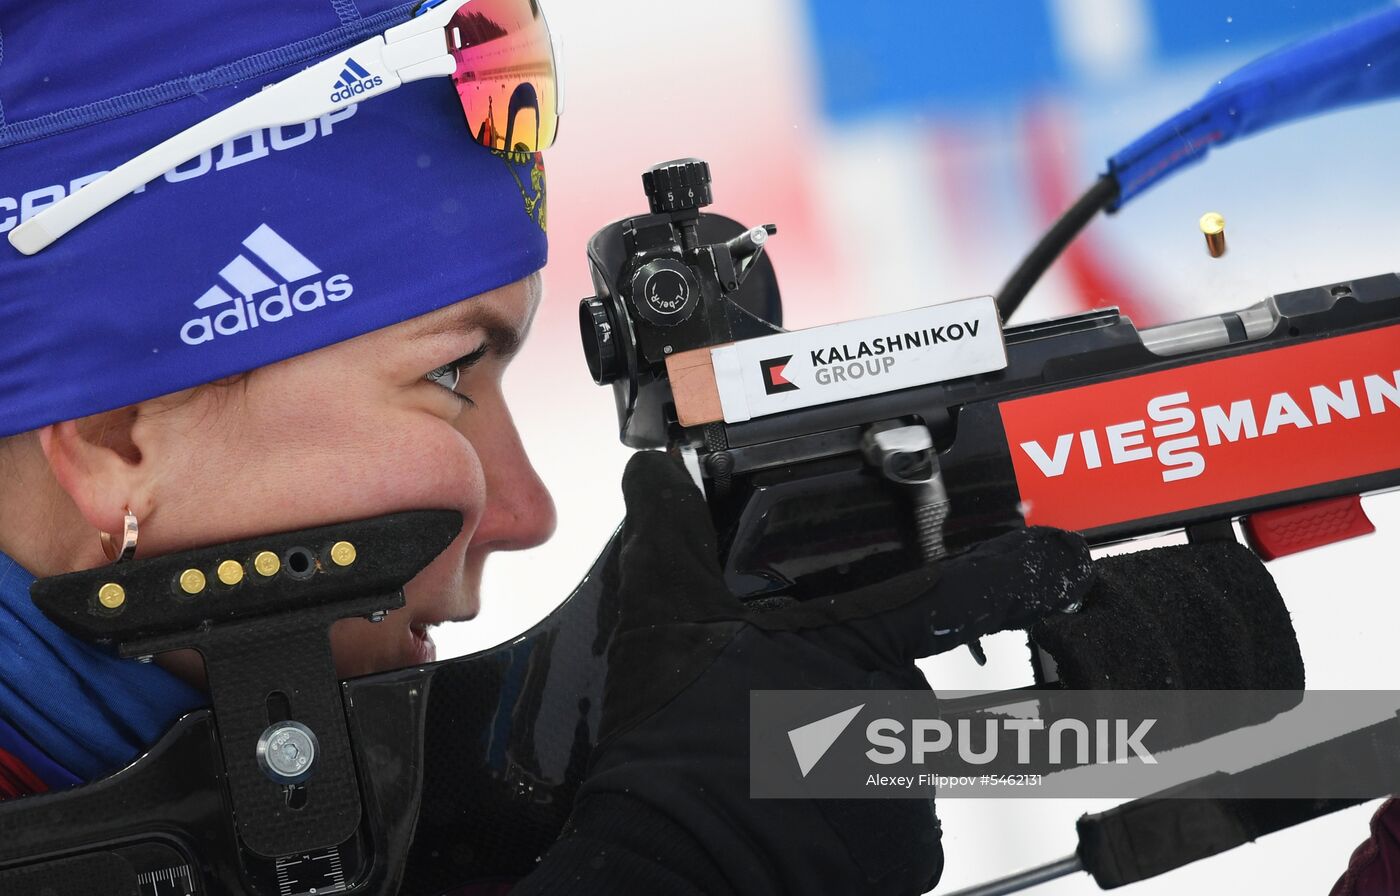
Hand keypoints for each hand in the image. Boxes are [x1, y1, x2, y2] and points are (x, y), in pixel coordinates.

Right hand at [516, 452, 1093, 895]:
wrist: (675, 859)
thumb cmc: (677, 748)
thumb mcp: (663, 619)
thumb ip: (671, 532)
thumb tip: (654, 474)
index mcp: (855, 643)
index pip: (958, 591)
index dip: (1019, 572)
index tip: (1063, 563)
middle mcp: (898, 711)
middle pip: (891, 688)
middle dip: (843, 699)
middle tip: (771, 722)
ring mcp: (909, 787)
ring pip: (889, 759)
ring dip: (843, 765)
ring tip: (770, 776)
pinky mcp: (908, 854)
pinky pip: (891, 827)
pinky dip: (852, 826)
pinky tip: (792, 820)